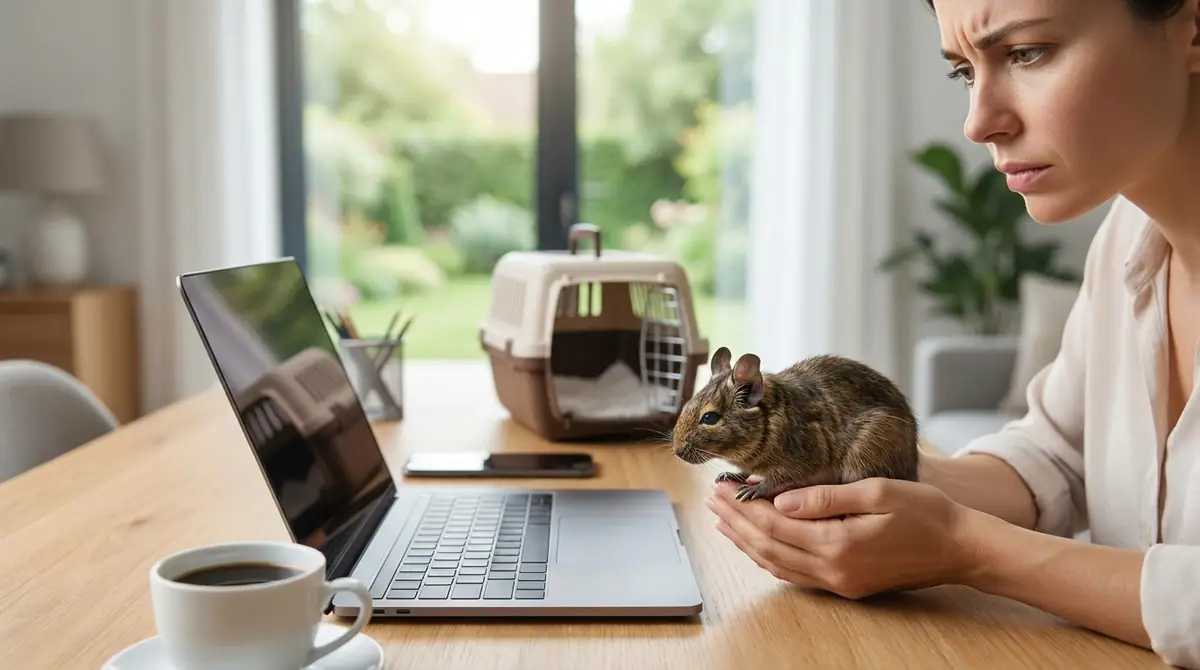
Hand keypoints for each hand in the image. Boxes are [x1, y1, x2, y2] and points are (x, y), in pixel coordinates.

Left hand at [705, 477, 980, 598]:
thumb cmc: (924, 512)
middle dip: (736, 523)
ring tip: (724, 522)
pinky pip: (797, 574)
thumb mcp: (876, 491)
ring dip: (747, 543)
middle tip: (712, 501)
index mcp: (838, 543)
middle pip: (768, 545)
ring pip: (778, 564)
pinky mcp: (848, 585)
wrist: (960, 547)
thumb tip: (781, 499)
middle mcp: (834, 569)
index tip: (720, 487)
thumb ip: (825, 497)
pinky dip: (771, 558)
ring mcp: (840, 582)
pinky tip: (758, 545)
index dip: (743, 505)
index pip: (774, 523)